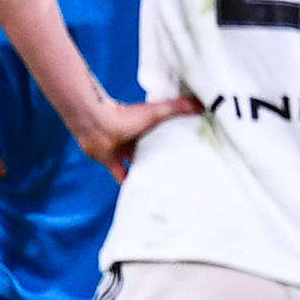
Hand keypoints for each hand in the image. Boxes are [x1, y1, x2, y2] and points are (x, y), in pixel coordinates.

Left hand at [73, 94, 199, 180]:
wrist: (96, 124)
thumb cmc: (126, 115)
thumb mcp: (157, 112)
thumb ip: (179, 108)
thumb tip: (203, 104)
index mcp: (147, 125)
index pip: (165, 133)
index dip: (175, 140)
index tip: (189, 150)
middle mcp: (135, 137)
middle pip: (152, 150)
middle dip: (162, 159)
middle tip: (179, 172)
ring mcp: (123, 149)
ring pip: (137, 163)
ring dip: (146, 172)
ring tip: (162, 185)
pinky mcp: (111, 160)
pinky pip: (121, 175)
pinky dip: (128, 184)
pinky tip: (139, 194)